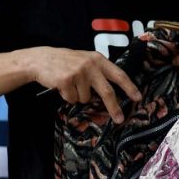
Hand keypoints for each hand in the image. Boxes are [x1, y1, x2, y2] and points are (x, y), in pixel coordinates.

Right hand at [27, 47, 141, 121]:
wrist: (41, 59)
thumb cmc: (66, 62)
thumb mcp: (85, 60)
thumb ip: (99, 73)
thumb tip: (112, 96)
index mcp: (98, 59)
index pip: (119, 74)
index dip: (129, 87)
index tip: (138, 97)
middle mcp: (90, 65)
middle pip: (107, 92)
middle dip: (114, 108)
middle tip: (119, 119)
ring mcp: (78, 73)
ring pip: (86, 98)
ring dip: (79, 97)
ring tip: (70, 85)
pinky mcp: (66, 81)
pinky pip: (72, 99)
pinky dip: (67, 97)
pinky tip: (62, 86)